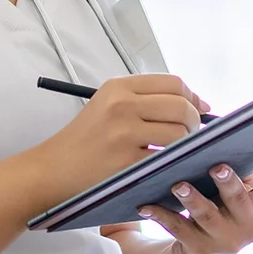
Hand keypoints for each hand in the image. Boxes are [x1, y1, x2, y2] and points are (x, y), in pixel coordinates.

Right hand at [26, 74, 205, 205]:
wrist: (52, 170)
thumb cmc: (84, 140)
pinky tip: (162, 165)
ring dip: (185, 145)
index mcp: (118, 87)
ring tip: (174, 151)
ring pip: (179, 133)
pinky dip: (171, 163)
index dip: (192, 97)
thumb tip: (193, 103)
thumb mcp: (107, 106)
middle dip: (194, 122)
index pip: (172, 83)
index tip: (200, 109)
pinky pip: (166, 158)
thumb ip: (145, 100)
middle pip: (181, 106)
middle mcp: (122, 105)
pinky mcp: (127, 161)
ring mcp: (125, 133)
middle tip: (190, 135)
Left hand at [134, 135, 252, 253]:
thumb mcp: (240, 192)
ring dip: (192, 199)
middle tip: (218, 166)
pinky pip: (178, 229)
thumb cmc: (223, 208)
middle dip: (229, 183)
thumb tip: (235, 131)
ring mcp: (226, 240)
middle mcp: (251, 224)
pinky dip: (161, 215)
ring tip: (179, 185)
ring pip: (207, 215)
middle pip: (239, 199)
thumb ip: (245, 169)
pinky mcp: (200, 249)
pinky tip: (145, 203)